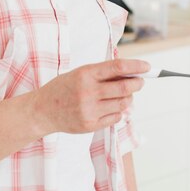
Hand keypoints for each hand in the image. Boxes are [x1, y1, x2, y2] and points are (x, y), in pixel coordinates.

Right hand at [32, 58, 149, 134]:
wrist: (42, 110)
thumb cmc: (63, 88)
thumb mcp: (79, 73)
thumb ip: (102, 73)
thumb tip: (130, 73)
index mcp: (85, 74)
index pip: (117, 68)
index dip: (136, 66)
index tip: (147, 66)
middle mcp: (88, 92)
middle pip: (125, 88)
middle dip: (137, 84)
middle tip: (141, 81)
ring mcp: (89, 110)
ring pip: (123, 104)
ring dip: (128, 99)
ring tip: (124, 95)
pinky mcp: (90, 124)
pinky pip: (115, 118)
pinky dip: (119, 111)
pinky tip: (111, 107)